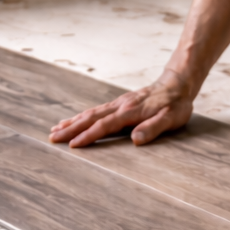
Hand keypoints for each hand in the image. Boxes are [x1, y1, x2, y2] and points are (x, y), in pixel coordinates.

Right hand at [48, 73, 193, 147]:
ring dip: (71, 122)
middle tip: (52, 138)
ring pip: (90, 113)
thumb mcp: (171, 119)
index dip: (88, 136)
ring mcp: (117, 104)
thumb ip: (153, 128)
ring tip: (54, 130)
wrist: (177, 84)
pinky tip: (73, 121)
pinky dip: (81, 117)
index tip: (73, 145)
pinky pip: (95, 111)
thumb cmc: (176, 104)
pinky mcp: (118, 104)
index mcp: (130, 112)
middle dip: (70, 129)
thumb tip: (135, 139)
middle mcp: (120, 106)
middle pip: (90, 118)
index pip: (104, 126)